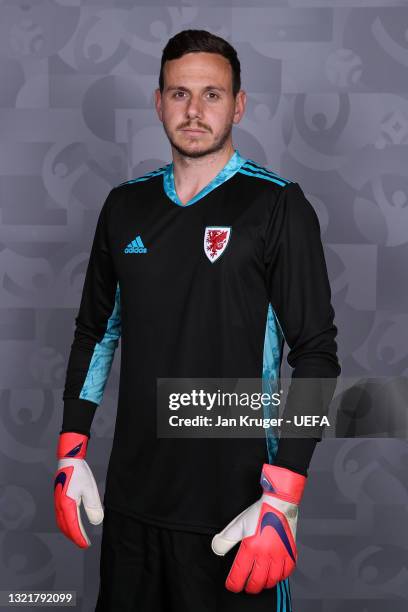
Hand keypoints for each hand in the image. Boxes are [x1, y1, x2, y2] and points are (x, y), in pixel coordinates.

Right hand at [54, 432, 103, 548]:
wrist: (69, 459)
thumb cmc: (79, 473)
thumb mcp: (90, 489)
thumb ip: (93, 506)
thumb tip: (97, 522)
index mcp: (66, 504)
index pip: (73, 526)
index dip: (79, 537)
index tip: (86, 545)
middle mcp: (60, 505)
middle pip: (65, 527)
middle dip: (74, 537)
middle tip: (84, 544)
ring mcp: (58, 502)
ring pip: (61, 522)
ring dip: (69, 531)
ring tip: (79, 537)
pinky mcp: (59, 498)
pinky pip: (61, 516)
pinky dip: (66, 524)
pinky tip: (73, 523)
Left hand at [211, 464, 305, 593]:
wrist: (279, 503)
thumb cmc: (259, 512)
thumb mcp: (237, 524)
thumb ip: (226, 539)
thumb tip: (217, 549)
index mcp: (251, 548)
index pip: (240, 575)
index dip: (234, 584)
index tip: (232, 586)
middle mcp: (266, 554)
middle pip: (256, 582)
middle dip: (249, 587)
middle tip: (246, 587)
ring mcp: (280, 555)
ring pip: (272, 580)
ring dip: (264, 584)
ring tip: (259, 581)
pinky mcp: (291, 553)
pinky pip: (286, 573)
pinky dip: (280, 577)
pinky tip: (274, 574)